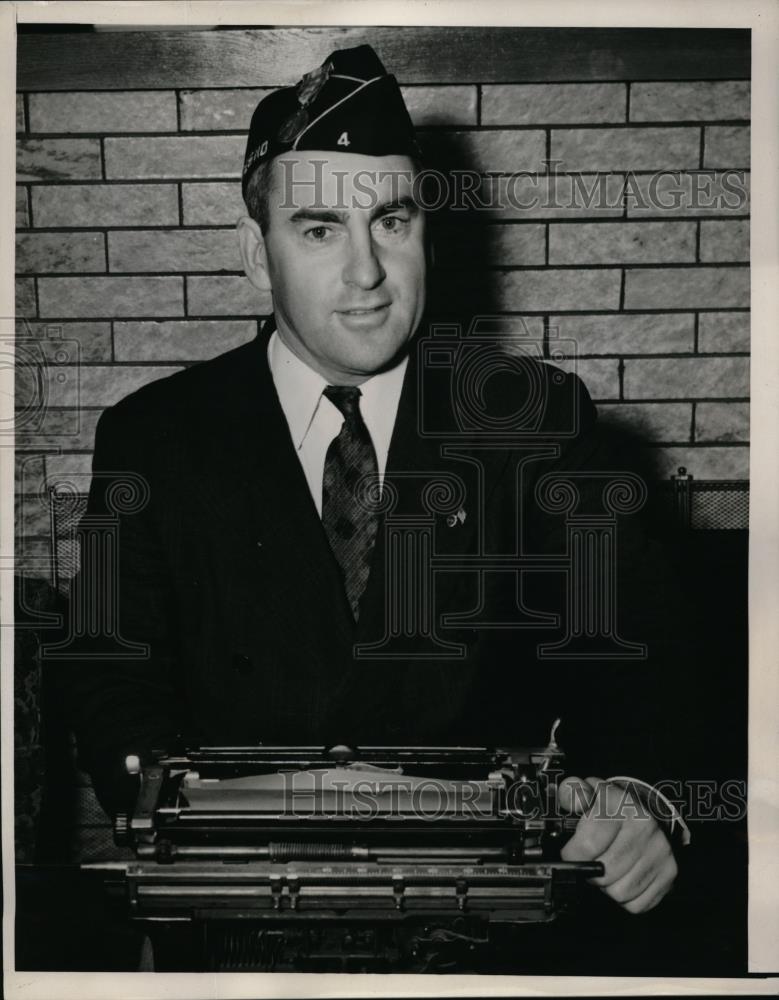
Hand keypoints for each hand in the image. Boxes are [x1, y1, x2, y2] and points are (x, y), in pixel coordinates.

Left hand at [558, 776, 677, 913]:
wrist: (648, 811)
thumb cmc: (613, 806)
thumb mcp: (589, 792)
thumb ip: (573, 792)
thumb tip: (575, 801)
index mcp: (622, 806)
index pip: (588, 845)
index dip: (572, 854)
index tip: (572, 851)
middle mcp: (645, 829)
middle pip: (604, 874)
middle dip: (590, 871)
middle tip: (591, 860)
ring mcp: (660, 853)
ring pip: (619, 893)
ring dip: (607, 886)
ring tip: (607, 867)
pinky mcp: (669, 874)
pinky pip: (637, 904)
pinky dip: (626, 897)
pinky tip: (623, 876)